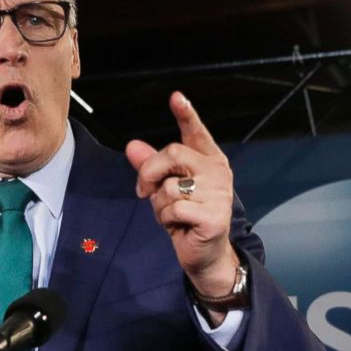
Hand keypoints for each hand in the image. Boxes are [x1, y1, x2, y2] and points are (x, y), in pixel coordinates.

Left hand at [125, 92, 238, 304]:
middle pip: (172, 153)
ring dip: (159, 204)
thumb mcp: (163, 189)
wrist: (204, 253)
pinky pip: (175, 208)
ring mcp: (219, 193)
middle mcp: (217, 172)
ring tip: (171, 214)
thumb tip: (132, 146)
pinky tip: (178, 226)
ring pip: (170, 186)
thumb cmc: (185, 217)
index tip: (176, 97)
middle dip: (149, 172)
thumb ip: (151, 167)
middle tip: (143, 190)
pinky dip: (166, 219)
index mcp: (208, 160)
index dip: (186, 114)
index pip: (196, 132)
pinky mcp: (214, 215)